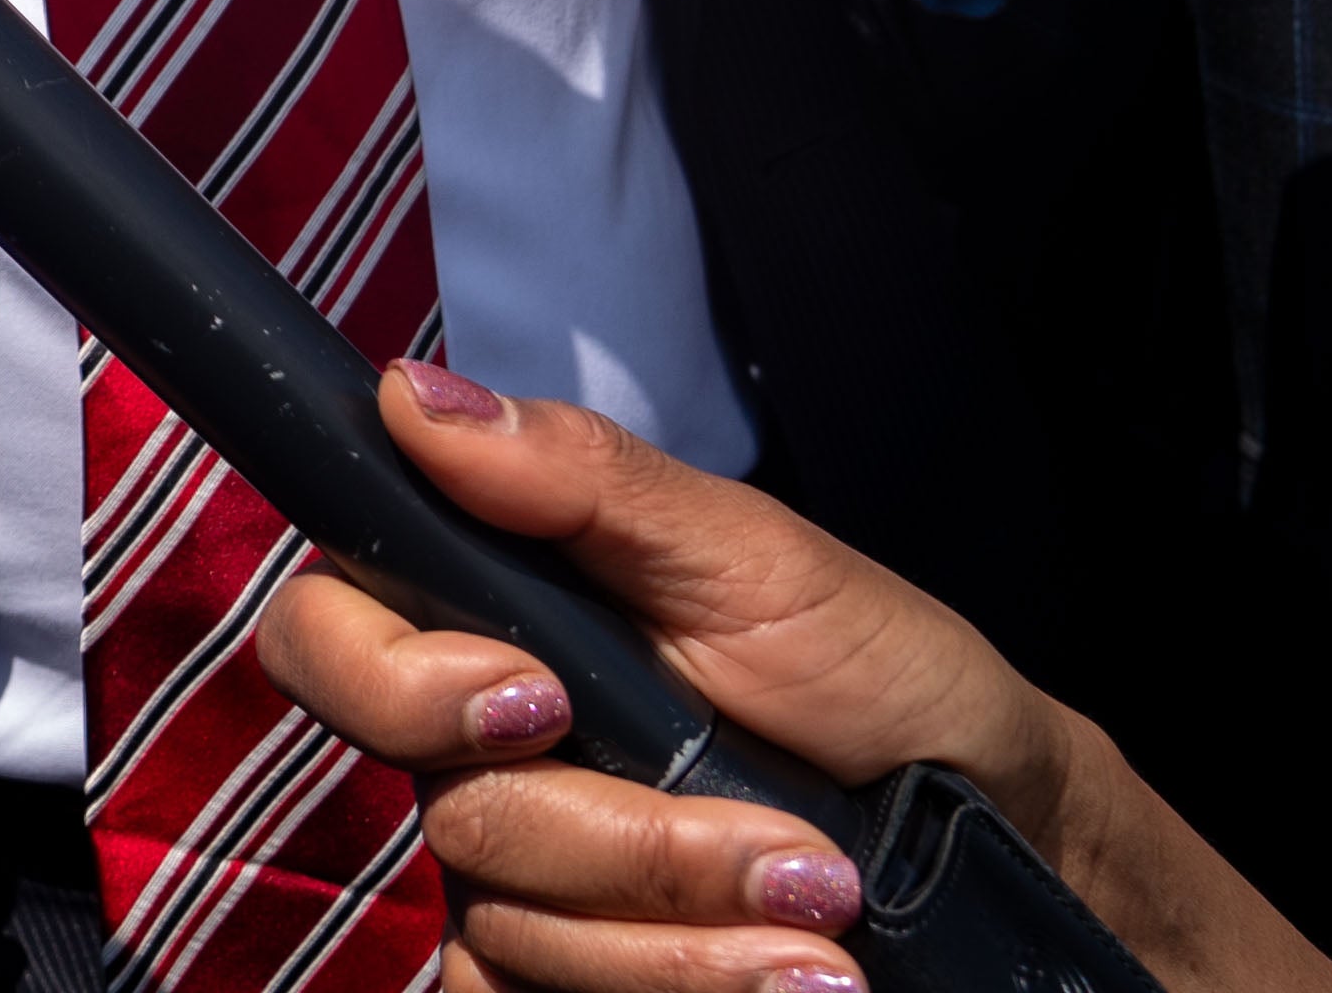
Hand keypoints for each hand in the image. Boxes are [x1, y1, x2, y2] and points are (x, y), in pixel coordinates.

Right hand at [255, 367, 1331, 992]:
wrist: (1005, 842)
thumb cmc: (885, 677)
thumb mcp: (758, 559)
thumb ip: (583, 480)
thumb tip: (415, 397)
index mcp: (499, 617)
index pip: (326, 637)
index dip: (396, 685)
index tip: (538, 698)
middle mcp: (485, 750)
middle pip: (450, 817)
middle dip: (634, 844)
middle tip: (783, 844)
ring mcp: (525, 880)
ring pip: (516, 935)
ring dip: (690, 935)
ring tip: (829, 919)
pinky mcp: (566, 980)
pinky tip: (792, 982)